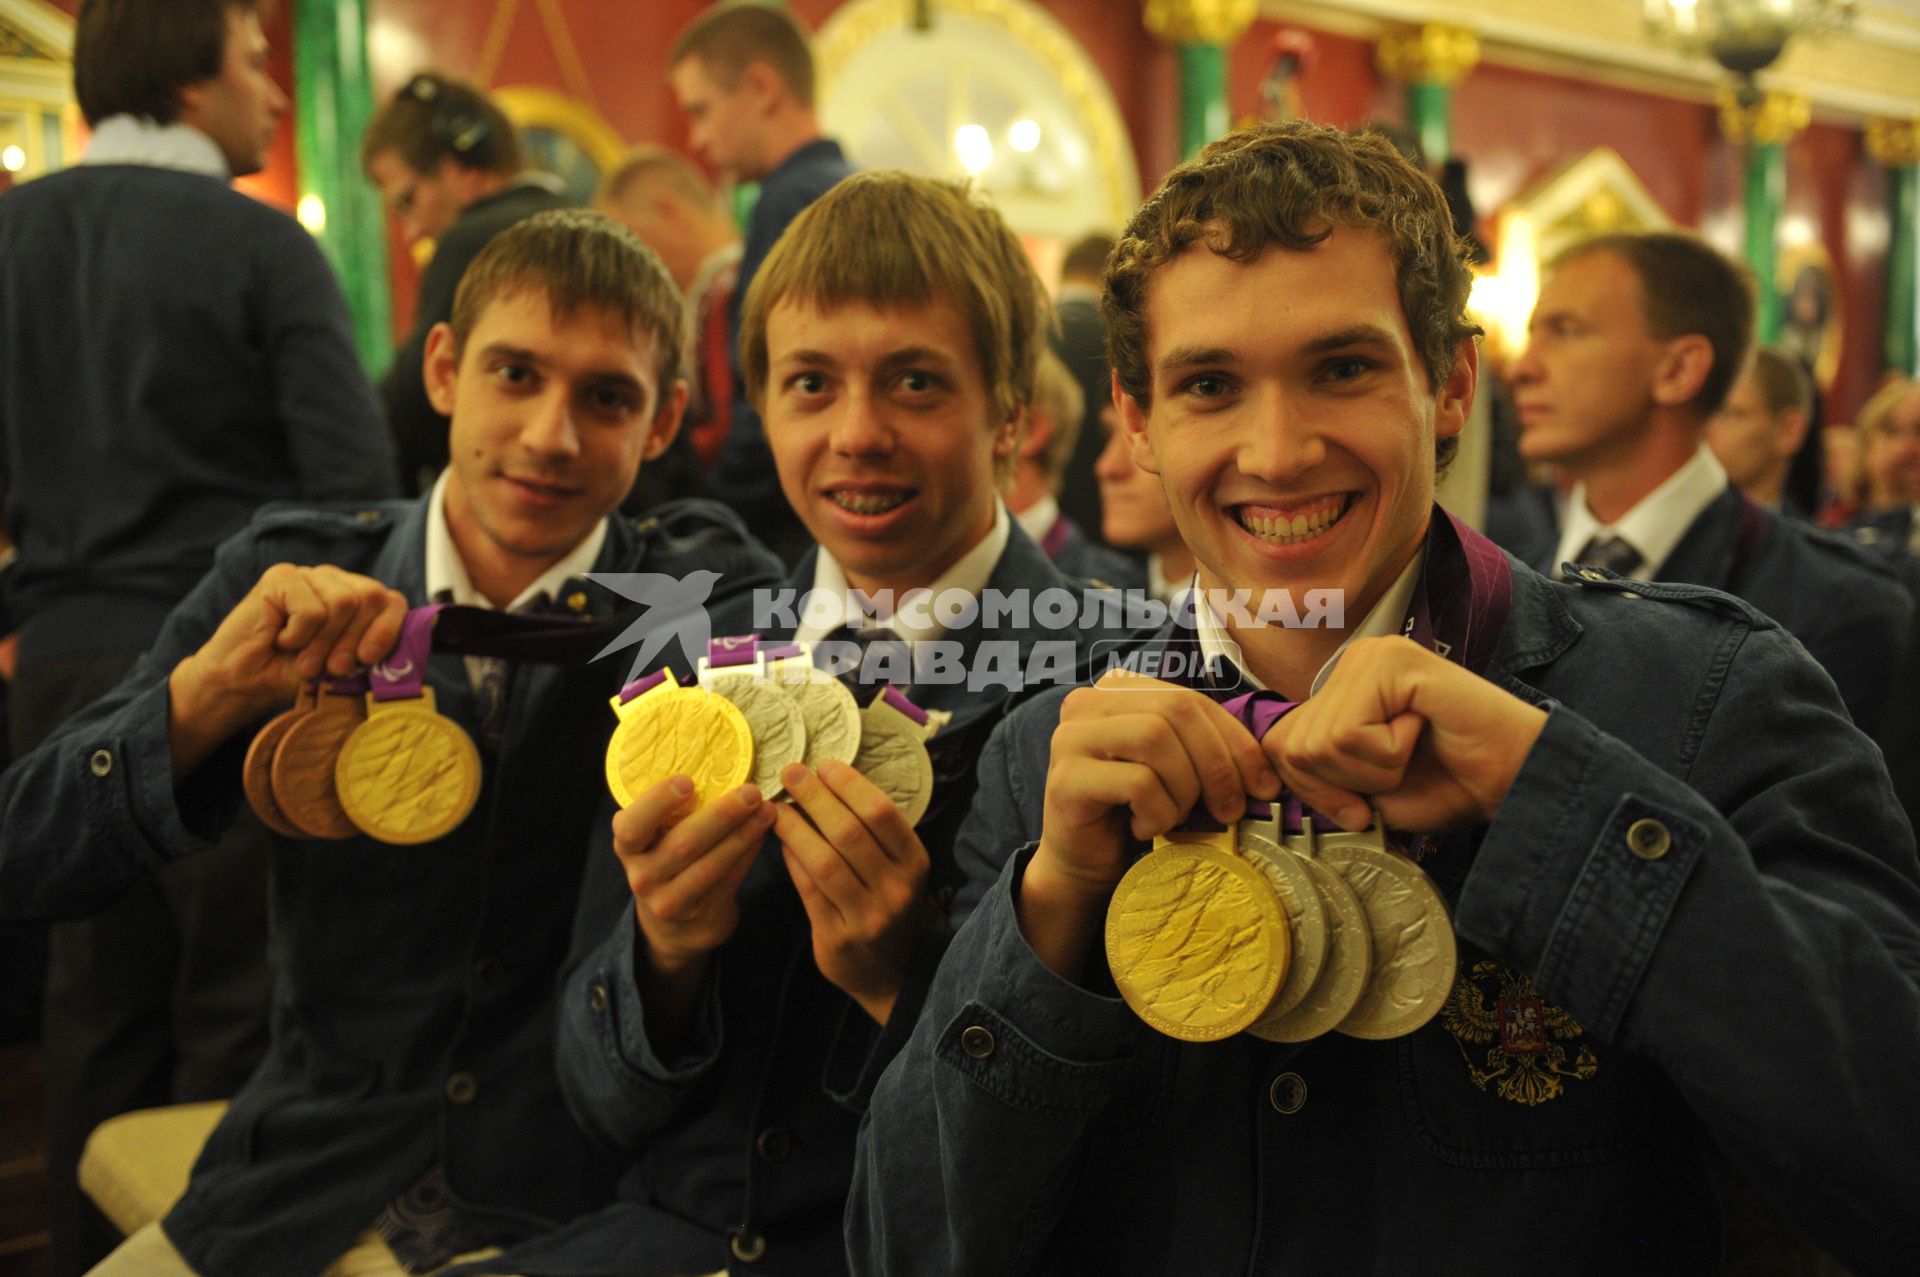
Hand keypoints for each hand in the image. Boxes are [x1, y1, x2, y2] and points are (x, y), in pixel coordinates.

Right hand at [167, 565, 406, 777]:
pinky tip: (280, 638)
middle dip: (353, 640)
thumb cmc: (294, 674)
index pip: (392, 601)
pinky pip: (312, 609)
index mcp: (357, 600)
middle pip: (372, 597)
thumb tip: (408, 650)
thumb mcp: (344, 667)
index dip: (387, 630)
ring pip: (344, 602)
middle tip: (330, 668)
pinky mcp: (282, 576)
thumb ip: (374, 653)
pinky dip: (298, 635)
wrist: (244, 683)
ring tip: (304, 660)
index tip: (368, 660)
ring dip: (323, 644)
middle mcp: (337, 582)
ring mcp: (310, 575)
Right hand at [616, 779, 773, 976]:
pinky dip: (748, 854)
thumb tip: (723, 766)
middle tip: (751, 791)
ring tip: (767, 810)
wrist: (673, 925)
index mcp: (628, 846)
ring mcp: (668, 900)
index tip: (688, 782)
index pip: (631, 825)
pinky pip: (728, 880)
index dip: (657, 802)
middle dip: (721, 815)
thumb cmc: (668, 861)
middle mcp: (642, 875)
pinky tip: (764, 832)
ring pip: (711, 866)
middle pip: (682, 844)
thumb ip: (675, 812)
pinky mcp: (698, 914)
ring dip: (743, 835)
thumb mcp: (656, 838)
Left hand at [774, 760, 930, 1024]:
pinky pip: (809, 889)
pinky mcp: (838, 937)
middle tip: (791, 772)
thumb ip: (872, 833)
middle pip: (849, 832)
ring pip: (824, 861)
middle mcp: (897, 889)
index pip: (881, 813)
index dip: (849, 784)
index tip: (823, 764)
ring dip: (796, 828)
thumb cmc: (887, 904)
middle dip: (816, 797)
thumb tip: (825, 781)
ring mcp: (868, 917)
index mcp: (915, 863)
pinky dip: (792, 860)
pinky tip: (779, 841)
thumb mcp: (896, 868)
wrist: (888, 973)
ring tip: (777, 806)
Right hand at [1023, 671, 1277, 979]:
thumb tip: (1267, 773)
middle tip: (1230, 810)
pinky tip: (1145, 828)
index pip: (1190, 699)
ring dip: (1183, 790)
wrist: (1085, 863)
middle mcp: (1086, 703)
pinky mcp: (1066, 780)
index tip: (1263, 785)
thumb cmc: (1135, 812)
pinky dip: (1157, 813)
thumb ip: (1209, 749)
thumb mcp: (1178, 769)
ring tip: (1175, 817)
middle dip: (1216, 765)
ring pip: (1155, 740)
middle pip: (1175, 713)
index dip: (1235, 741)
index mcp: (1117, 690)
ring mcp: (1069, 739)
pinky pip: (1137, 783)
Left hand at [1264, 636, 1547, 833]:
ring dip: (1371, 771)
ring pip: (1320, 743)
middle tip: (1394, 775)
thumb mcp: (1365, 793)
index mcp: (1340, 689)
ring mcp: (1372, 656)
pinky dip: (1387, 756)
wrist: (1515, 780)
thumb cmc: (1449, 784)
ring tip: (1413, 749)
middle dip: (1341, 785)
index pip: (1280, 745)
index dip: (1313, 791)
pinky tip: (1422, 732)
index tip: (1359, 808)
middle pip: (1293, 747)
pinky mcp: (1393, 663)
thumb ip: (1317, 780)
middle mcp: (1351, 663)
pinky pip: (1351, 732)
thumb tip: (1269, 781)